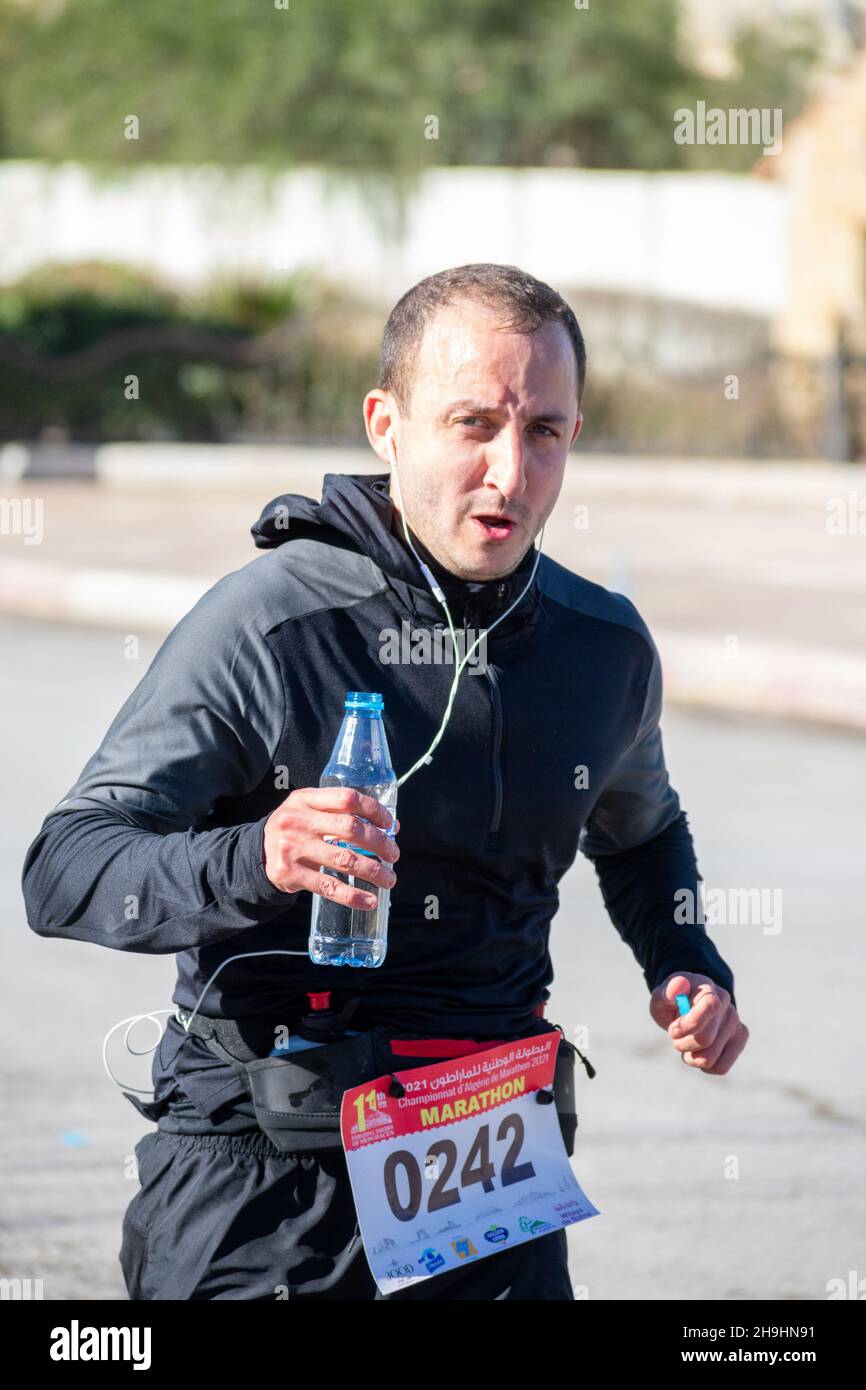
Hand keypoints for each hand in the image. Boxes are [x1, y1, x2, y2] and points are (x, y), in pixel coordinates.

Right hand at [262, 787, 398, 911]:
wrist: (255, 853)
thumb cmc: (294, 829)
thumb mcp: (310, 811)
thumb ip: (344, 815)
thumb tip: (391, 827)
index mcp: (305, 799)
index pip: (347, 798)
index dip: (374, 810)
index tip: (390, 825)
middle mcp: (298, 821)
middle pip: (350, 828)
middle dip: (379, 843)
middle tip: (394, 854)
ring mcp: (293, 848)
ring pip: (344, 859)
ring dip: (373, 871)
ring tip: (389, 879)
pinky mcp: (290, 874)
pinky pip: (328, 886)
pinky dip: (353, 896)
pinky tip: (369, 901)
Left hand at [649, 972, 748, 1074]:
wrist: (688, 1007)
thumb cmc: (672, 1003)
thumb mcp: (661, 997)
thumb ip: (666, 992)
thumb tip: (679, 984)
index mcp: (709, 990)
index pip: (710, 1006)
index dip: (688, 1024)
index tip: (672, 1030)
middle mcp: (727, 1007)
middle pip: (705, 1039)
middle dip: (682, 1043)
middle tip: (675, 1037)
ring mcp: (736, 1024)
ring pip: (710, 1058)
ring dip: (690, 1057)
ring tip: (686, 1044)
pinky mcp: (739, 1041)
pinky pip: (721, 1067)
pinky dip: (704, 1067)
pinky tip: (698, 1053)